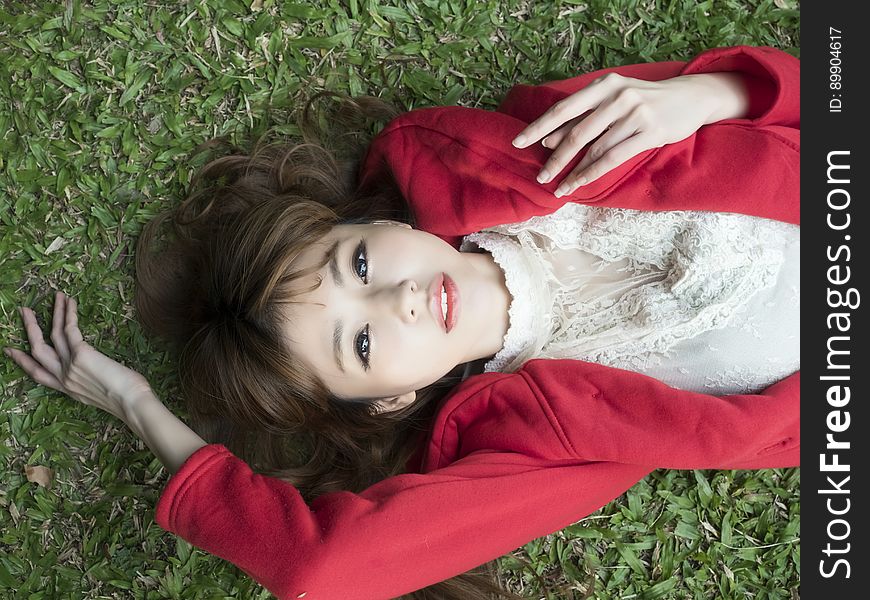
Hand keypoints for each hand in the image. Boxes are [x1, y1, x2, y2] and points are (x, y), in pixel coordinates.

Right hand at [4, 291, 153, 421]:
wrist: (132, 403)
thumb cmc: (127, 400)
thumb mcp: (102, 394)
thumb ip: (91, 383)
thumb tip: (99, 373)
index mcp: (67, 389)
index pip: (38, 374)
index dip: (22, 361)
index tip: (10, 350)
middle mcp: (64, 377)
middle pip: (38, 350)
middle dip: (30, 328)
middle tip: (24, 311)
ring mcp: (70, 366)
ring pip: (54, 334)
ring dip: (55, 313)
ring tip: (56, 296)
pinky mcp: (81, 354)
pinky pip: (70, 329)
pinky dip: (69, 314)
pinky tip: (70, 302)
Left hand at [512, 72, 749, 196]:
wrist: (692, 97)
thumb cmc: (645, 101)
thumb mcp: (613, 100)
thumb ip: (584, 117)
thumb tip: (548, 141)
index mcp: (604, 85)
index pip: (563, 109)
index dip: (539, 127)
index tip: (518, 143)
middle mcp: (617, 96)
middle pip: (576, 132)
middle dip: (555, 158)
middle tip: (539, 177)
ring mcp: (635, 114)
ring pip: (595, 149)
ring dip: (573, 172)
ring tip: (559, 187)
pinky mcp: (650, 132)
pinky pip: (613, 158)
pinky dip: (592, 173)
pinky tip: (578, 184)